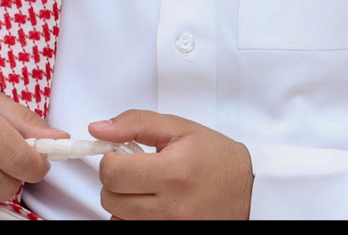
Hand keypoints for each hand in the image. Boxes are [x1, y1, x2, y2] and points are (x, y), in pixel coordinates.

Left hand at [89, 109, 253, 219]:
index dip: (111, 157)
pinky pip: (131, 229)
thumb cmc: (216, 157)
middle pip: (110, 198)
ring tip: (146, 186)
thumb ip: (135, 123)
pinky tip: (150, 203)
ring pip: (117, 218)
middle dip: (115, 179)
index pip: (112, 172)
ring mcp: (171, 228)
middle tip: (135, 168)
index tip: (122, 152)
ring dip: (123, 200)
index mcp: (172, 172)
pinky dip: (133, 217)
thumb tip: (98, 128)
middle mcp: (171, 207)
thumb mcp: (179, 127)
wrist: (249, 188)